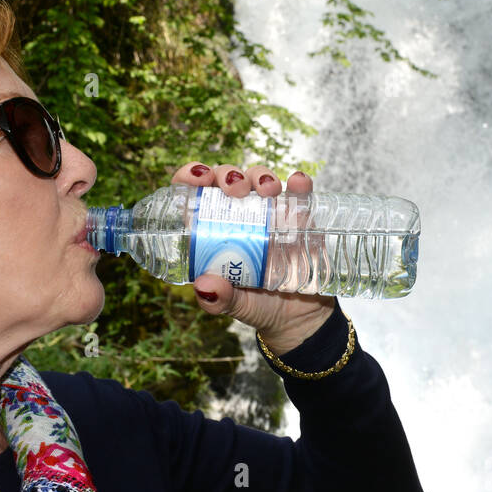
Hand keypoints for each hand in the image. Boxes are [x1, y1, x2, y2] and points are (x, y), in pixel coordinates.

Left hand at [171, 161, 335, 354]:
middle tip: (235, 189)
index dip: (191, 177)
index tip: (199, 179)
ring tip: (268, 190)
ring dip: (261, 175)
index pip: (195, 194)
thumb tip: (204, 286)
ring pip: (260, 179)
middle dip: (228, 174)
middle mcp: (240, 216)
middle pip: (227, 179)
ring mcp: (270, 213)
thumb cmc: (259, 306)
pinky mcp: (299, 217)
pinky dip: (299, 183)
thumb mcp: (238, 306)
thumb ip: (221, 300)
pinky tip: (298, 183)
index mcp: (214, 231)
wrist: (300, 318)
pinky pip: (299, 194)